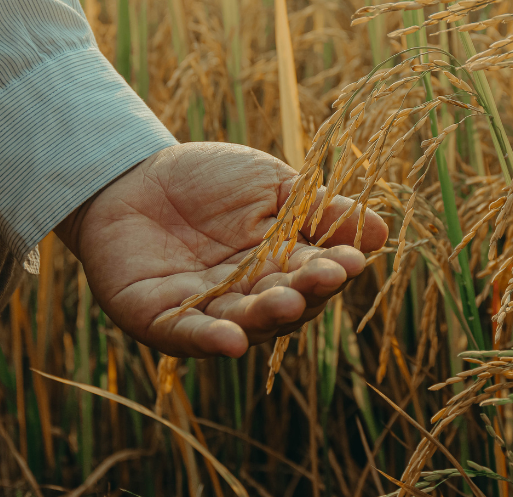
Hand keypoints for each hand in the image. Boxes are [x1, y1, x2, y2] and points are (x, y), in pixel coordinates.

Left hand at [55, 142, 386, 358]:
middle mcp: (248, 296)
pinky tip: (233, 340)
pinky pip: (188, 334)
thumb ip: (318, 209)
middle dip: (304, 293)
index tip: (351, 260)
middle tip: (323, 278)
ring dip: (265, 317)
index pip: (313, 274)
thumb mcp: (271, 185)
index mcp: (279, 265)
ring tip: (286, 301)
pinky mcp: (160, 319)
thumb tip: (381, 231)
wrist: (131, 172)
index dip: (332, 270)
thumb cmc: (208, 179)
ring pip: (243, 322)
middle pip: (284, 304)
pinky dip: (210, 339)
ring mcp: (206, 310)